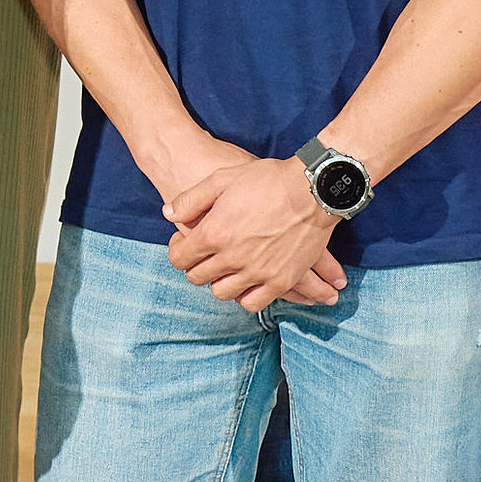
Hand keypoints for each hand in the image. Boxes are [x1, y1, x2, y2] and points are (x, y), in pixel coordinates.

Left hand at [163, 158, 345, 310]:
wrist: (312, 189)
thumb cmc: (267, 180)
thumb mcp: (222, 179)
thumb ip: (191, 199)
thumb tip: (168, 214)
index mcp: (214, 233)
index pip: (179, 258)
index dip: (178, 251)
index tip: (185, 245)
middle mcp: (232, 257)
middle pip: (198, 277)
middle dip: (196, 267)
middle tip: (205, 256)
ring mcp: (258, 272)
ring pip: (223, 293)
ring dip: (219, 282)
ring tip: (226, 270)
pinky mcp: (281, 280)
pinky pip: (253, 303)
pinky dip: (246, 296)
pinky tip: (247, 283)